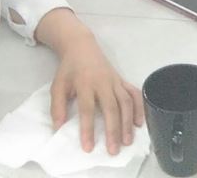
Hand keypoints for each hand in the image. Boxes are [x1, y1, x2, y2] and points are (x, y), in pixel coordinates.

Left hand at [49, 27, 143, 154]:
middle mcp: (103, 82)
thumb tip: (58, 128)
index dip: (88, 128)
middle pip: (111, 108)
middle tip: (113, 150)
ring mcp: (115, 81)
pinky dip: (139, 108)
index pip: (87, 108)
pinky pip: (134, 94)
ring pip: (125, 102)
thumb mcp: (57, 85)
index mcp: (85, 83)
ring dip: (128, 123)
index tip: (88, 147)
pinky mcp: (122, 80)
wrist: (81, 46)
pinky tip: (139, 123)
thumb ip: (57, 106)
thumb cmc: (69, 69)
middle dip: (113, 130)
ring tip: (127, 141)